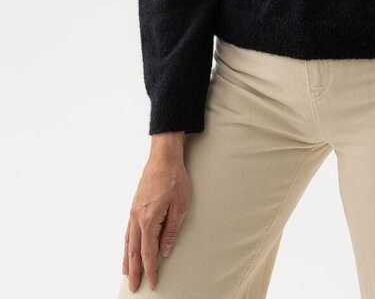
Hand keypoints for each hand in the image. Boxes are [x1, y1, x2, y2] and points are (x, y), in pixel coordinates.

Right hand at [122, 157, 191, 291]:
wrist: (163, 158)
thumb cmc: (174, 179)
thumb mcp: (180, 206)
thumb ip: (171, 231)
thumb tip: (165, 251)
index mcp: (149, 220)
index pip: (148, 252)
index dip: (151, 269)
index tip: (153, 283)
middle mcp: (137, 218)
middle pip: (134, 250)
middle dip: (134, 270)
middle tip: (134, 287)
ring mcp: (133, 211)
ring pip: (128, 242)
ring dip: (127, 259)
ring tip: (126, 273)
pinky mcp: (134, 205)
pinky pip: (127, 230)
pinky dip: (126, 244)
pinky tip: (127, 249)